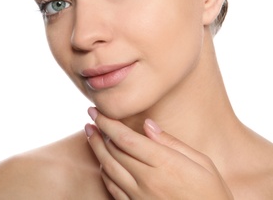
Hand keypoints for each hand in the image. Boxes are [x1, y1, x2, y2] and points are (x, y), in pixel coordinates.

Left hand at [84, 107, 232, 199]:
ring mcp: (138, 196)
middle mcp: (147, 179)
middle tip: (91, 119)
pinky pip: (112, 188)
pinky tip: (102, 162)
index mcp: (164, 163)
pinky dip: (103, 172)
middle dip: (98, 132)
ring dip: (96, 149)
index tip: (96, 111)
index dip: (107, 123)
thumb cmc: (212, 193)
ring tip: (90, 134)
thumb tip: (148, 124)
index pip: (126, 138)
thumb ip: (172, 143)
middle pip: (113, 151)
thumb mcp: (202, 163)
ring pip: (108, 168)